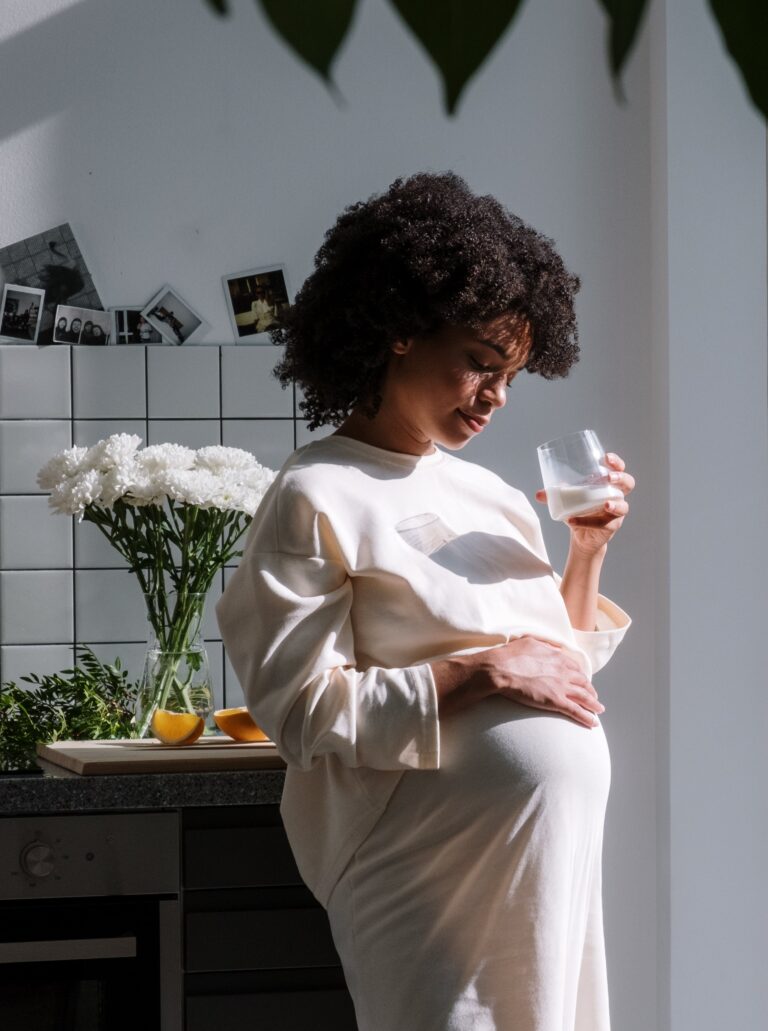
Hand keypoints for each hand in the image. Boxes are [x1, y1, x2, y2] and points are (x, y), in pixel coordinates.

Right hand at [483, 635, 603, 727]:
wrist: (501, 669)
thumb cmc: (510, 655)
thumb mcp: (530, 642)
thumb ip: (544, 645)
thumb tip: (552, 647)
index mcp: (557, 657)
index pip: (575, 668)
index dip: (580, 675)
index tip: (582, 680)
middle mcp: (563, 671)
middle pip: (583, 682)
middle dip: (590, 690)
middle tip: (593, 696)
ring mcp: (561, 687)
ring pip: (584, 697)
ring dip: (594, 704)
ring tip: (599, 710)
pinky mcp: (556, 701)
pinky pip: (576, 711)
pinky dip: (587, 717)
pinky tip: (593, 723)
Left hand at [535, 452, 634, 556]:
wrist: (582, 534)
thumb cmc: (579, 509)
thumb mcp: (567, 499)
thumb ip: (554, 494)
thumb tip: (538, 494)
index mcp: (607, 483)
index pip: (619, 468)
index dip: (616, 462)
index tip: (606, 457)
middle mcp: (616, 495)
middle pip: (628, 483)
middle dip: (621, 478)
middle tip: (609, 477)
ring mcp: (616, 512)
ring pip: (623, 506)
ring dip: (615, 504)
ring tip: (605, 504)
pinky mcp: (611, 527)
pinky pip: (603, 524)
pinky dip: (587, 522)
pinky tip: (573, 520)